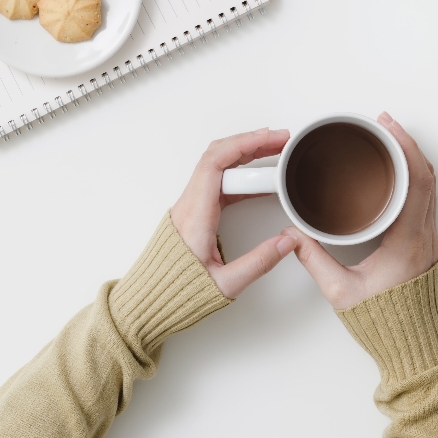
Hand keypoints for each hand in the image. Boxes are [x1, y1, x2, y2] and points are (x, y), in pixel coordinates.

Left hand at [172, 128, 297, 298]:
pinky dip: (241, 174)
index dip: (243, 143)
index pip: (215, 163)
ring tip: (276, 153)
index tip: (269, 137)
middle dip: (251, 142)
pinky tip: (262, 180)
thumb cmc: (177, 292)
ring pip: (219, 167)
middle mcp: (190, 204)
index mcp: (195, 214)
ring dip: (246, 155)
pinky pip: (219, 183)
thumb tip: (287, 242)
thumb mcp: (225, 284)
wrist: (150, 300)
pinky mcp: (195, 212)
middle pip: (218, 156)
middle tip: (282, 141)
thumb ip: (258, 263)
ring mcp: (191, 206)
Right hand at [284, 112, 437, 309]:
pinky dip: (413, 179)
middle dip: (406, 144)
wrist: (412, 347)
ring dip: (411, 160)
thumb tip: (294, 235)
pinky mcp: (425, 245)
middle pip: (427, 176)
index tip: (387, 127)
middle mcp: (425, 236)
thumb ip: (315, 260)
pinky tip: (395, 174)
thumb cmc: (384, 323)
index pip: (416, 181)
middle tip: (383, 125)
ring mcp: (429, 240)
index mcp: (408, 241)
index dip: (405, 147)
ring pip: (429, 187)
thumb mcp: (341, 292)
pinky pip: (425, 201)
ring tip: (388, 142)